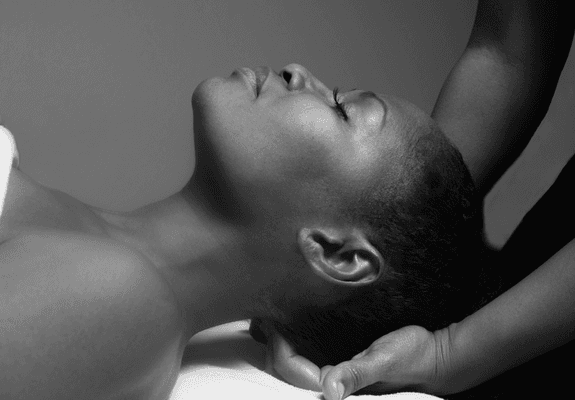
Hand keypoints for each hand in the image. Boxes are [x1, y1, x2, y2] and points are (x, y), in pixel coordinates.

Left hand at [250, 318, 452, 399]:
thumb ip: (356, 374)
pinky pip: (310, 350)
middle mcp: (330, 380)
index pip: (292, 371)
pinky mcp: (340, 356)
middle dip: (274, 343)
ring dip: (282, 339)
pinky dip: (296, 336)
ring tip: (273, 312)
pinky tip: (292, 319)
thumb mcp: (384, 360)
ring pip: (295, 358)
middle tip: (267, 312)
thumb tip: (330, 392)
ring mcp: (333, 368)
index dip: (280, 349)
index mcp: (336, 385)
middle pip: (286, 367)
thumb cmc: (413, 358)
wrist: (435, 353)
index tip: (275, 322)